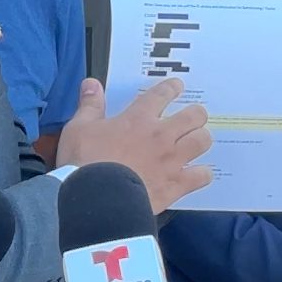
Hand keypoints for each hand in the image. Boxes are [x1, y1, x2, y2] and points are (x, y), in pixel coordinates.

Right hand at [56, 78, 212, 212]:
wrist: (96, 197)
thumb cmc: (84, 160)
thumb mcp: (79, 128)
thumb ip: (89, 104)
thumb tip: (92, 83)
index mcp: (138, 119)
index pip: (162, 94)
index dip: (172, 88)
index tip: (177, 86)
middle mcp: (160, 136)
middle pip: (194, 116)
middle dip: (196, 113)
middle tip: (192, 116)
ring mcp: (171, 160)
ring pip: (202, 141)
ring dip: (200, 139)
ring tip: (195, 141)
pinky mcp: (176, 185)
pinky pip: (202, 176)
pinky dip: (202, 174)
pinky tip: (197, 173)